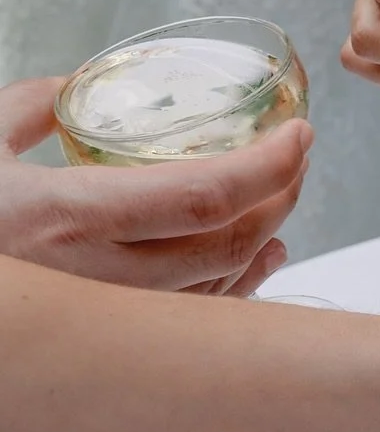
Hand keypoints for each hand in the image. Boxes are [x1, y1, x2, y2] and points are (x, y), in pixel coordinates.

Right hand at [0, 77, 310, 293]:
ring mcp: (103, 320)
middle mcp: (93, 278)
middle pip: (226, 244)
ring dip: (264, 242)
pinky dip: (235, 288)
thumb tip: (72, 86)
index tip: (301, 134)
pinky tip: (256, 258)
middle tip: (298, 160)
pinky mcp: (103, 345)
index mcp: (64, 216)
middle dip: (280, 198)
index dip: (269, 166)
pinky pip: (189, 321)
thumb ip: (27, 108)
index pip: (204, 195)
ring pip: (216, 291)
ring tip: (284, 201)